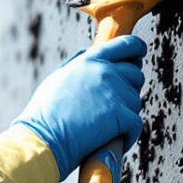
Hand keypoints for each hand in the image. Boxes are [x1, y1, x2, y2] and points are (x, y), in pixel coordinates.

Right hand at [13, 36, 147, 176]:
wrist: (43, 138)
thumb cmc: (45, 114)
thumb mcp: (58, 78)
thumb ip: (77, 63)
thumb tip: (87, 52)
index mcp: (89, 60)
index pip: (124, 44)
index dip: (137, 48)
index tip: (140, 53)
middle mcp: (104, 72)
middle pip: (135, 74)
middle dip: (130, 88)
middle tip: (116, 104)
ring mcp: (114, 92)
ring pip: (136, 101)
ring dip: (126, 114)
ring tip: (106, 125)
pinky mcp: (121, 115)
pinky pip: (135, 123)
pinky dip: (128, 134)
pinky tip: (115, 138)